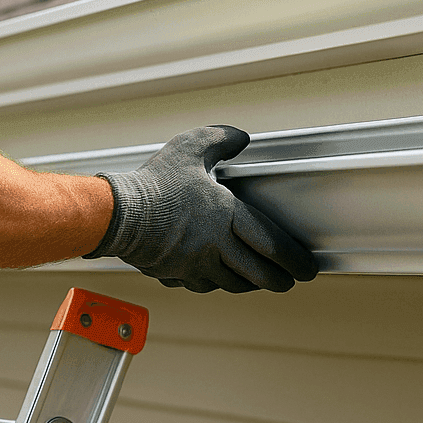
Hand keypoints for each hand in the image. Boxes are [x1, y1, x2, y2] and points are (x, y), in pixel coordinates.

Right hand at [85, 126, 318, 292]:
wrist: (116, 215)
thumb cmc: (153, 184)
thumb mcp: (190, 148)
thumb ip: (220, 139)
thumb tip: (241, 137)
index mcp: (225, 216)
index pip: (271, 244)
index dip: (294, 259)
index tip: (306, 267)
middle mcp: (215, 246)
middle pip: (258, 274)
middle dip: (279, 280)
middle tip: (289, 281)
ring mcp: (195, 265)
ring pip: (232, 283)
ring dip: (249, 283)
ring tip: (257, 279)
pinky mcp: (175, 275)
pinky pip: (202, 285)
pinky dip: (215, 282)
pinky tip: (215, 276)